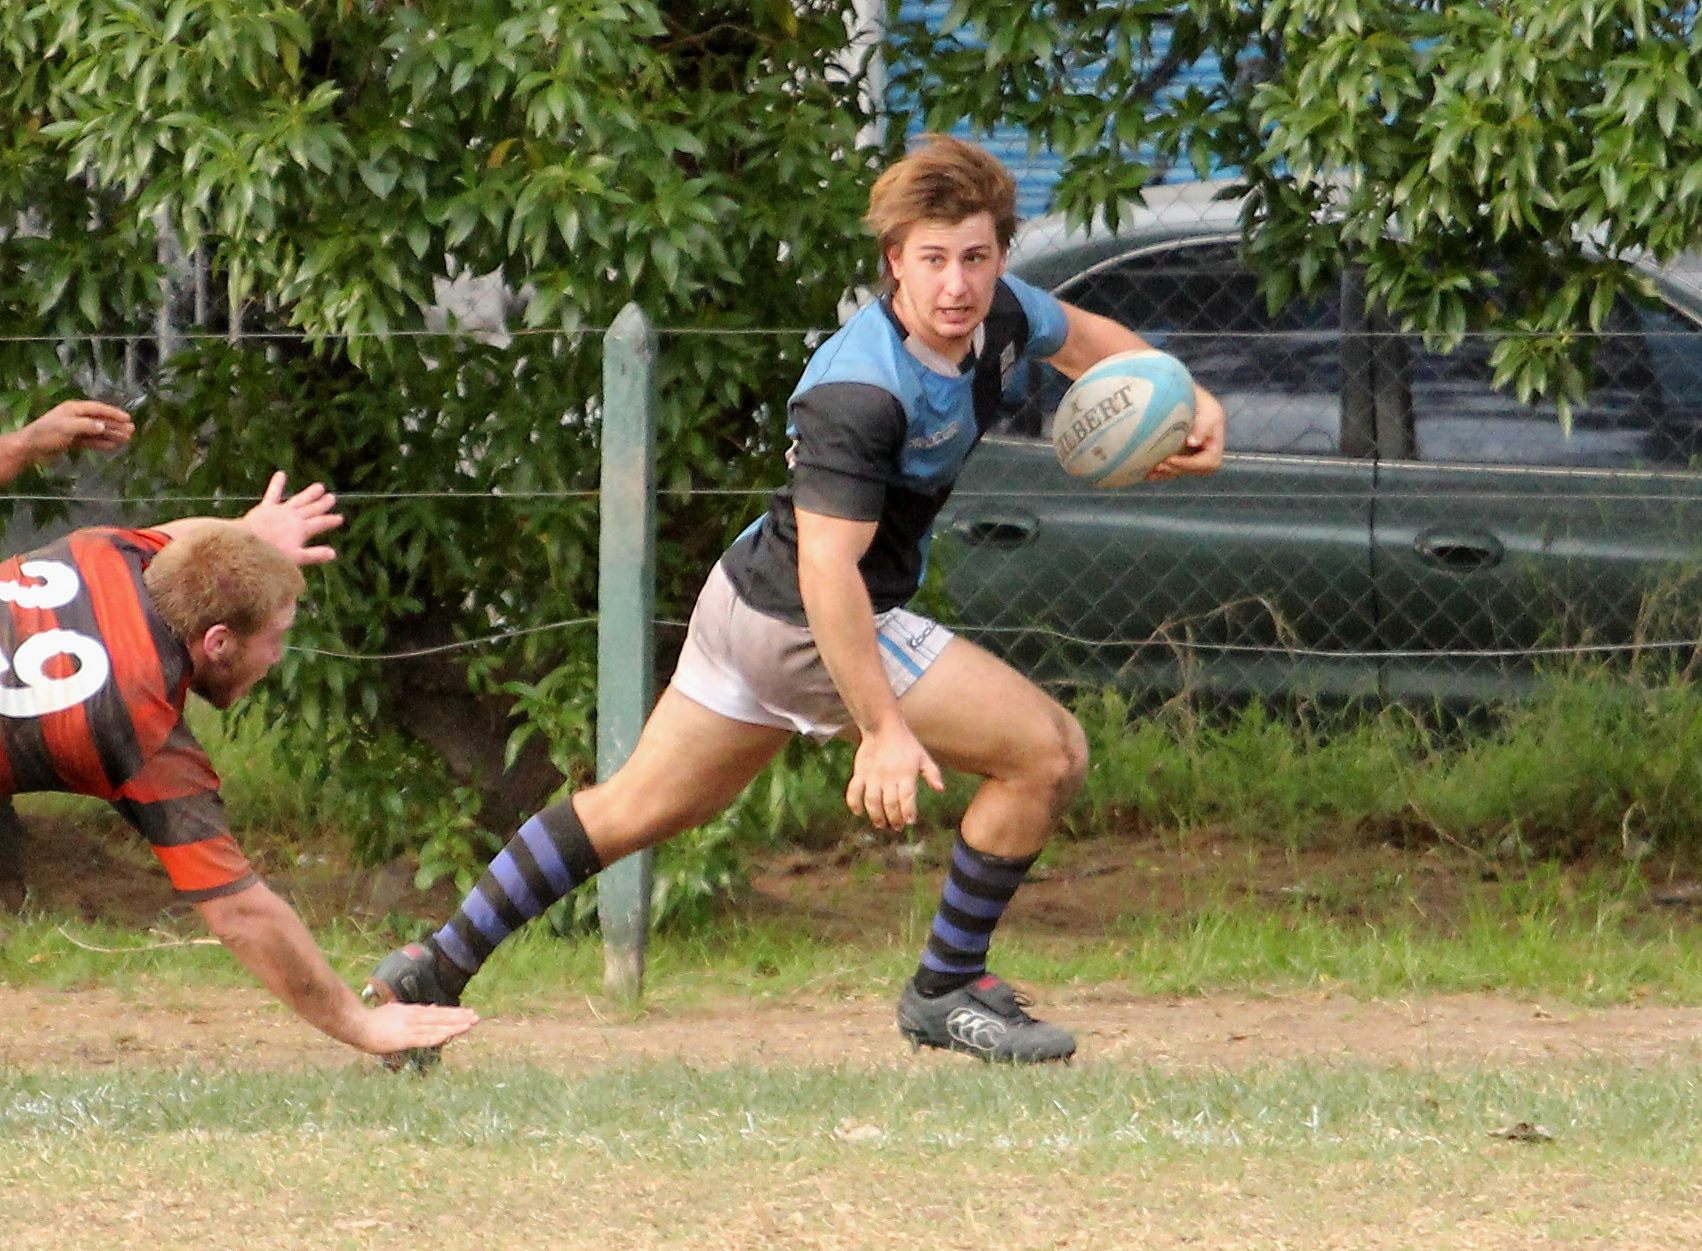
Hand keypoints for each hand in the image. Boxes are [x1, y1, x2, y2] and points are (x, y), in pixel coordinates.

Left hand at [19, 400, 133, 460]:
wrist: (31, 448)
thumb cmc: (47, 434)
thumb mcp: (67, 427)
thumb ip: (86, 426)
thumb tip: (103, 425)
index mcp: (74, 409)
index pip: (98, 409)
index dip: (113, 413)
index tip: (127, 418)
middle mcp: (76, 417)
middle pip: (100, 420)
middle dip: (116, 425)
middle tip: (131, 430)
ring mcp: (75, 429)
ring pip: (97, 431)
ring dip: (111, 434)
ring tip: (126, 439)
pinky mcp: (73, 441)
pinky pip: (91, 441)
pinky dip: (101, 443)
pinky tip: (112, 446)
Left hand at [242, 471, 343, 565]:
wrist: (248, 545)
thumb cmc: (272, 555)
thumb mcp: (296, 558)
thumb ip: (315, 555)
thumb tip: (333, 553)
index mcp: (302, 529)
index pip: (321, 523)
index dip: (331, 520)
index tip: (340, 517)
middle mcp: (294, 517)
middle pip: (312, 509)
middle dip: (322, 504)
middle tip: (332, 497)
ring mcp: (281, 511)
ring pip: (299, 500)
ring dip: (309, 493)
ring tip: (319, 486)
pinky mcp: (266, 507)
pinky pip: (273, 493)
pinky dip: (277, 483)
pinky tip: (281, 473)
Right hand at [350, 1001, 479, 1055]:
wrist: (355, 1023)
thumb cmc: (371, 1020)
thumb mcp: (395, 1011)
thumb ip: (413, 1012)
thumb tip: (430, 1009)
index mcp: (411, 1012)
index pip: (436, 1013)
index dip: (453, 1014)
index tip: (467, 1014)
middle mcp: (414, 1017)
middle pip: (441, 1017)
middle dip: (459, 1017)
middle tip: (476, 1017)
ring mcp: (411, 1026)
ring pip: (438, 1026)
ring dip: (455, 1025)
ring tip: (471, 1023)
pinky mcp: (405, 1037)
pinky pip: (426, 1037)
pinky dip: (440, 1035)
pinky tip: (451, 1035)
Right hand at [845, 720, 944, 830]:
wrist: (882, 727)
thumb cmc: (905, 744)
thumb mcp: (923, 756)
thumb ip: (932, 774)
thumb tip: (941, 790)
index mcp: (906, 774)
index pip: (907, 798)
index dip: (909, 812)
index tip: (910, 821)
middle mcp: (889, 777)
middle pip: (891, 804)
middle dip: (895, 819)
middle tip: (897, 826)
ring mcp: (873, 776)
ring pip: (873, 801)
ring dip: (876, 816)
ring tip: (881, 824)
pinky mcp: (860, 773)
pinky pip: (854, 791)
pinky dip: (854, 804)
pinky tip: (858, 813)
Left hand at [1149, 384, 1225, 479]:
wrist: (1182, 393)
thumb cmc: (1198, 399)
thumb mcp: (1207, 409)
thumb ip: (1202, 425)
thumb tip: (1193, 443)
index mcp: (1215, 443)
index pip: (1209, 462)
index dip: (1191, 464)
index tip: (1171, 459)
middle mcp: (1204, 453)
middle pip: (1194, 471)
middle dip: (1175, 470)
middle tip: (1157, 465)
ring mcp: (1190, 456)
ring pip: (1180, 472)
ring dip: (1165, 473)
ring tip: (1150, 469)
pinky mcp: (1177, 455)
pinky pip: (1169, 469)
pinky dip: (1158, 473)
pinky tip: (1145, 471)